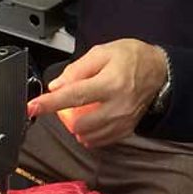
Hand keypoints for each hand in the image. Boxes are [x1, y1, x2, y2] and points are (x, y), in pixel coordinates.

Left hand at [26, 39, 166, 148]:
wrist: (160, 71)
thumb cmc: (131, 58)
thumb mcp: (103, 52)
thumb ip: (77, 68)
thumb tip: (56, 86)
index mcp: (110, 83)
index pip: (73, 96)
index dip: (50, 103)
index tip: (32, 108)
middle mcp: (117, 106)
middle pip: (79, 123)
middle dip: (66, 115)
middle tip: (69, 101)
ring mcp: (123, 121)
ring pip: (88, 136)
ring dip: (77, 126)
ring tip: (82, 109)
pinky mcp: (126, 130)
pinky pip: (101, 141)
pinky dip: (90, 133)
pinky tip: (90, 121)